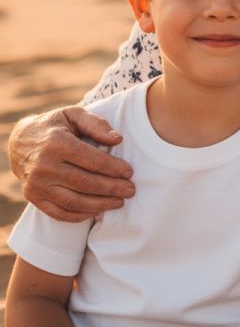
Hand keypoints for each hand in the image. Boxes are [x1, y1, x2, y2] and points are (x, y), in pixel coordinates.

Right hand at [8, 107, 134, 221]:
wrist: (20, 141)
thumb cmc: (55, 126)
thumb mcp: (74, 114)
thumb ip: (96, 124)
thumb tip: (117, 139)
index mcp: (56, 143)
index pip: (92, 160)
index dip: (114, 168)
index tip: (130, 172)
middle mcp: (44, 166)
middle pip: (85, 183)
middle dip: (112, 188)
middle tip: (130, 190)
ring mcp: (37, 185)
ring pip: (74, 201)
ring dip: (100, 205)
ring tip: (119, 202)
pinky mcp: (33, 197)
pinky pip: (59, 213)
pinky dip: (80, 215)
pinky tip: (97, 211)